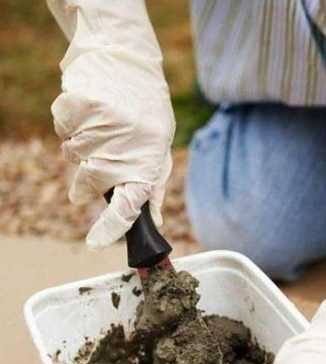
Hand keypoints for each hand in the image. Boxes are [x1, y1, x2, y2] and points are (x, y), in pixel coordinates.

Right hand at [50, 0, 174, 247]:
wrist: (127, 54)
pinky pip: (62, 130)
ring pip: (72, 157)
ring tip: (98, 126)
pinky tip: (87, 111)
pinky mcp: (78, 107)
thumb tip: (156, 224)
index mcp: (147, 161)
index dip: (111, 229)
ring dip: (78, 149)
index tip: (96, 243)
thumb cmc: (147, 106)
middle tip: (92, 166)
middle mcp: (122, 147)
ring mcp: (98, 127)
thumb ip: (154, 185)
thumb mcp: (160, 144)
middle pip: (88, 185)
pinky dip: (69, 124)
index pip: (127, 207)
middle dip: (84, 183)